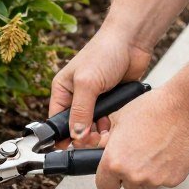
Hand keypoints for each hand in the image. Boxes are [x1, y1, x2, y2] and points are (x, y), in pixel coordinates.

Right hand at [49, 26, 151, 147]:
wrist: (132, 41)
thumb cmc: (105, 52)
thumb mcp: (88, 83)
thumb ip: (80, 111)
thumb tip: (76, 136)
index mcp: (62, 90)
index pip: (56, 120)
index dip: (62, 135)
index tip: (71, 147)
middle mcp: (75, 97)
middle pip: (74, 127)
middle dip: (83, 136)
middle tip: (94, 140)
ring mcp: (93, 100)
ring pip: (91, 127)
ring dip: (98, 132)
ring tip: (106, 132)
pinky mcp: (110, 101)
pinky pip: (106, 121)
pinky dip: (109, 126)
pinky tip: (114, 124)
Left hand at [95, 84, 188, 188]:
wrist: (184, 109)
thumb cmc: (154, 110)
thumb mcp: (118, 120)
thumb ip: (108, 141)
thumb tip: (103, 148)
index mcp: (114, 162)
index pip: (104, 186)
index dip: (109, 178)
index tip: (114, 173)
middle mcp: (133, 174)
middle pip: (126, 186)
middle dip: (130, 174)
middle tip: (138, 155)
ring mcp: (154, 179)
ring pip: (146, 184)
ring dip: (148, 173)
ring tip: (154, 151)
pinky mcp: (173, 179)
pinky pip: (164, 181)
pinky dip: (165, 171)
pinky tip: (166, 153)